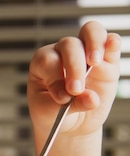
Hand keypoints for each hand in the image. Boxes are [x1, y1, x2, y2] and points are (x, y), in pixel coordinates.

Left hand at [27, 21, 120, 136]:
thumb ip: (71, 106)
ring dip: (93, 43)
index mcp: (42, 64)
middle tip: (76, 89)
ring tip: (94, 62)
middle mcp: (62, 53)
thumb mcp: (52, 114)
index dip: (55, 77)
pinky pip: (111, 43)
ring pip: (89, 32)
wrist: (70, 123)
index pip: (48, 60)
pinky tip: (112, 46)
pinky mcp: (107, 61)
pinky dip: (112, 42)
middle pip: (68, 44)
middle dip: (73, 67)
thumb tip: (92, 98)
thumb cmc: (53, 114)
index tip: (62, 97)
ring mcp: (86, 54)